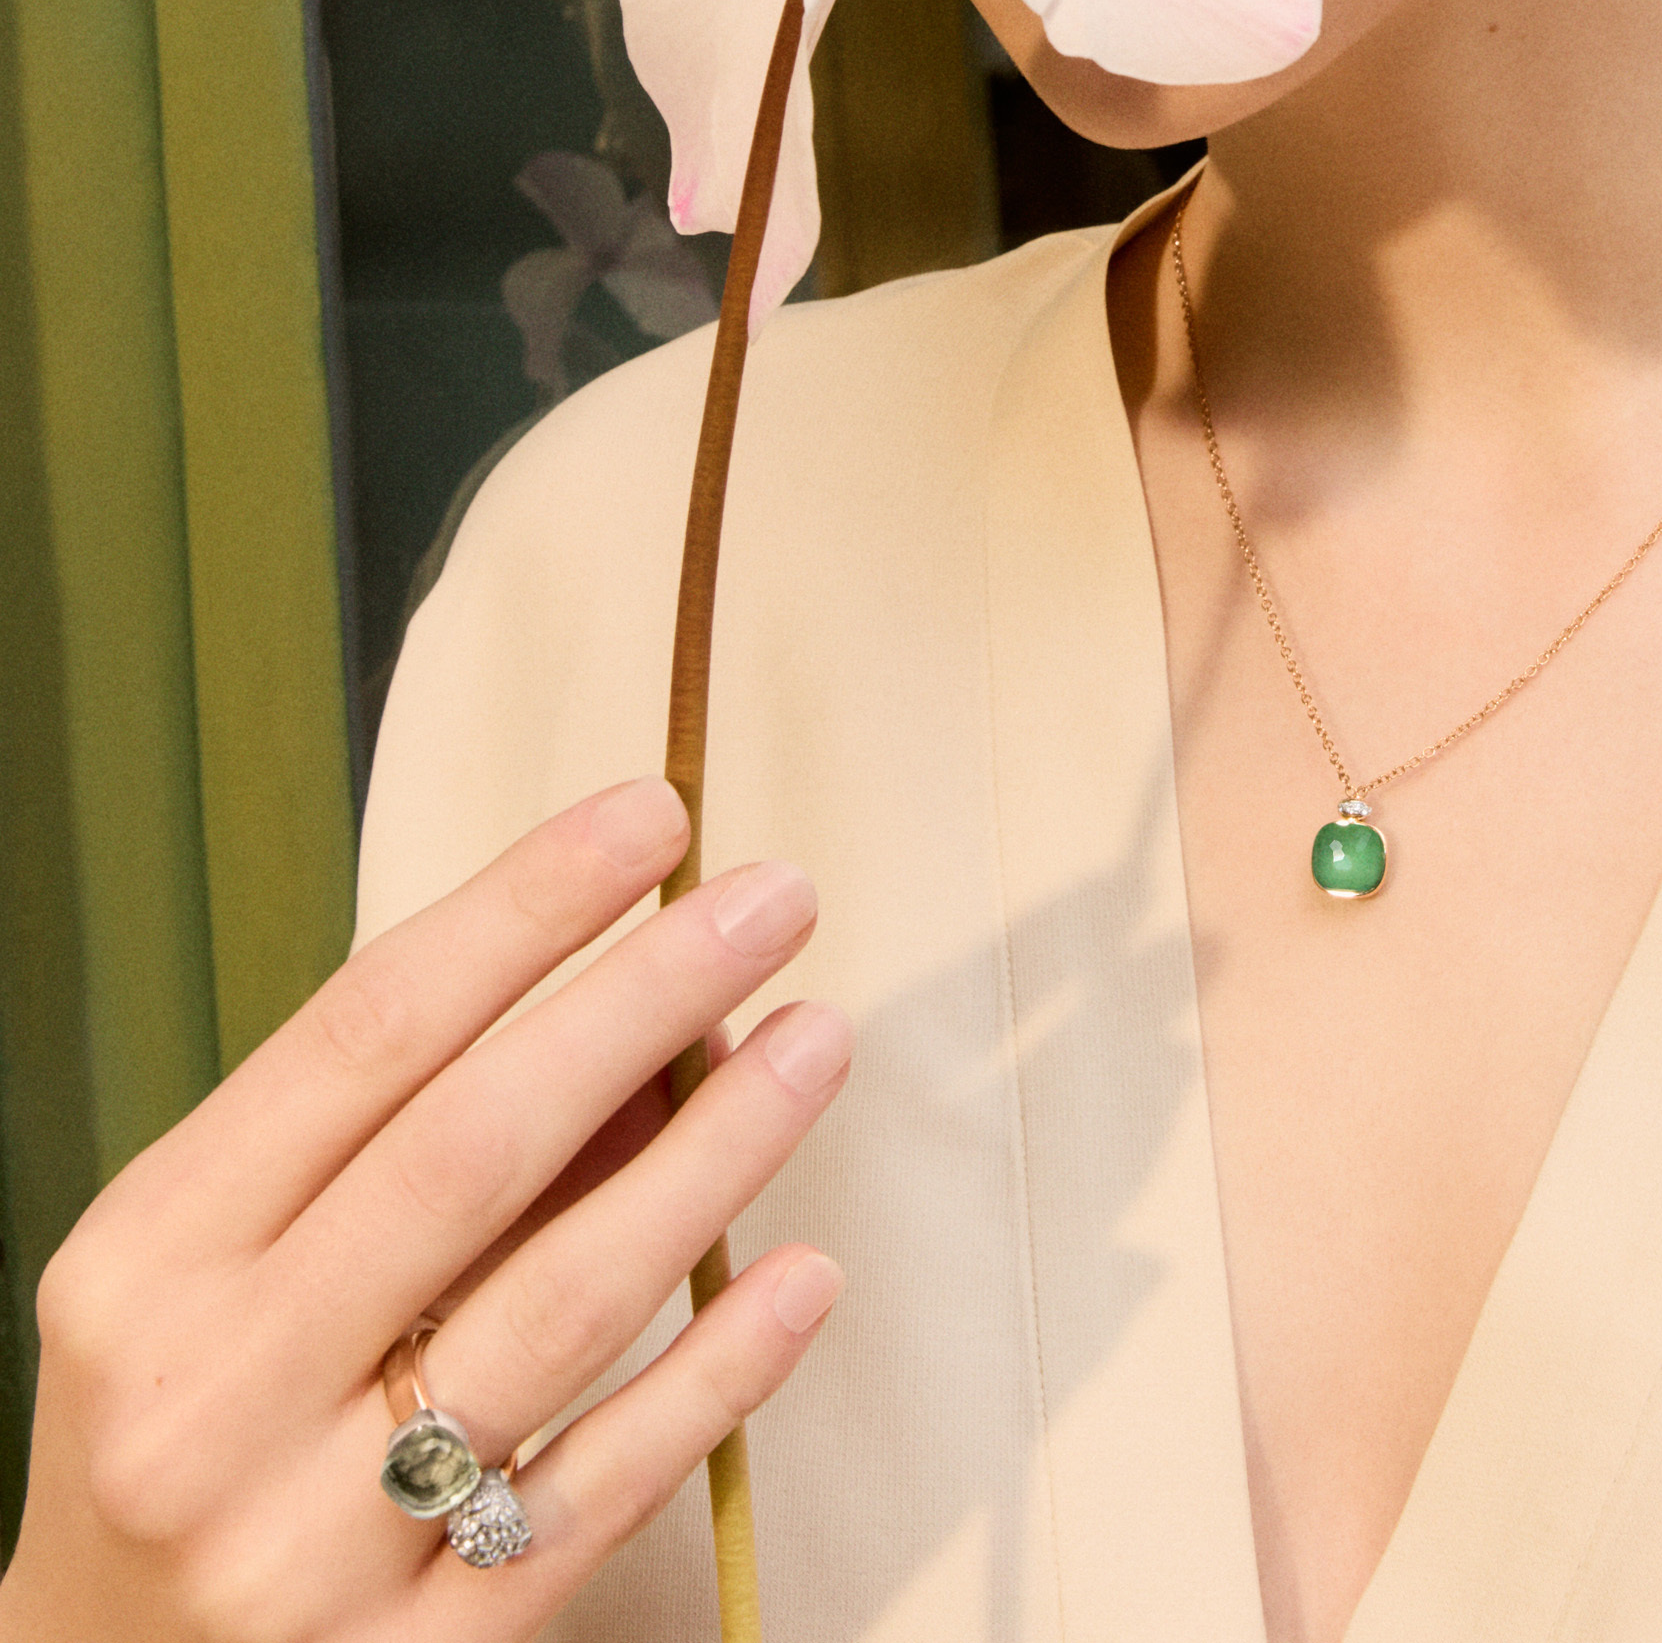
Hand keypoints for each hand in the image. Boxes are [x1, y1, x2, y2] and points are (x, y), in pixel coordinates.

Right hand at [0, 777, 849, 1638]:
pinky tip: (802, 1273)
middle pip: (470, 1150)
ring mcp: (308, 1543)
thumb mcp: (222, 1267)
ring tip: (812, 1041)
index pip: (364, 1036)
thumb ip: (404, 1142)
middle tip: (770, 901)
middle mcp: (214, 1396)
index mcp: (149, 1261)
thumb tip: (646, 1006)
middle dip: (638, 1001)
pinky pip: (596, 1495)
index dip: (520, 912)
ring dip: (709, 1158)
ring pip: (555, 1308)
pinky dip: (712, 1376)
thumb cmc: (190, 1422)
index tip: (647, 819)